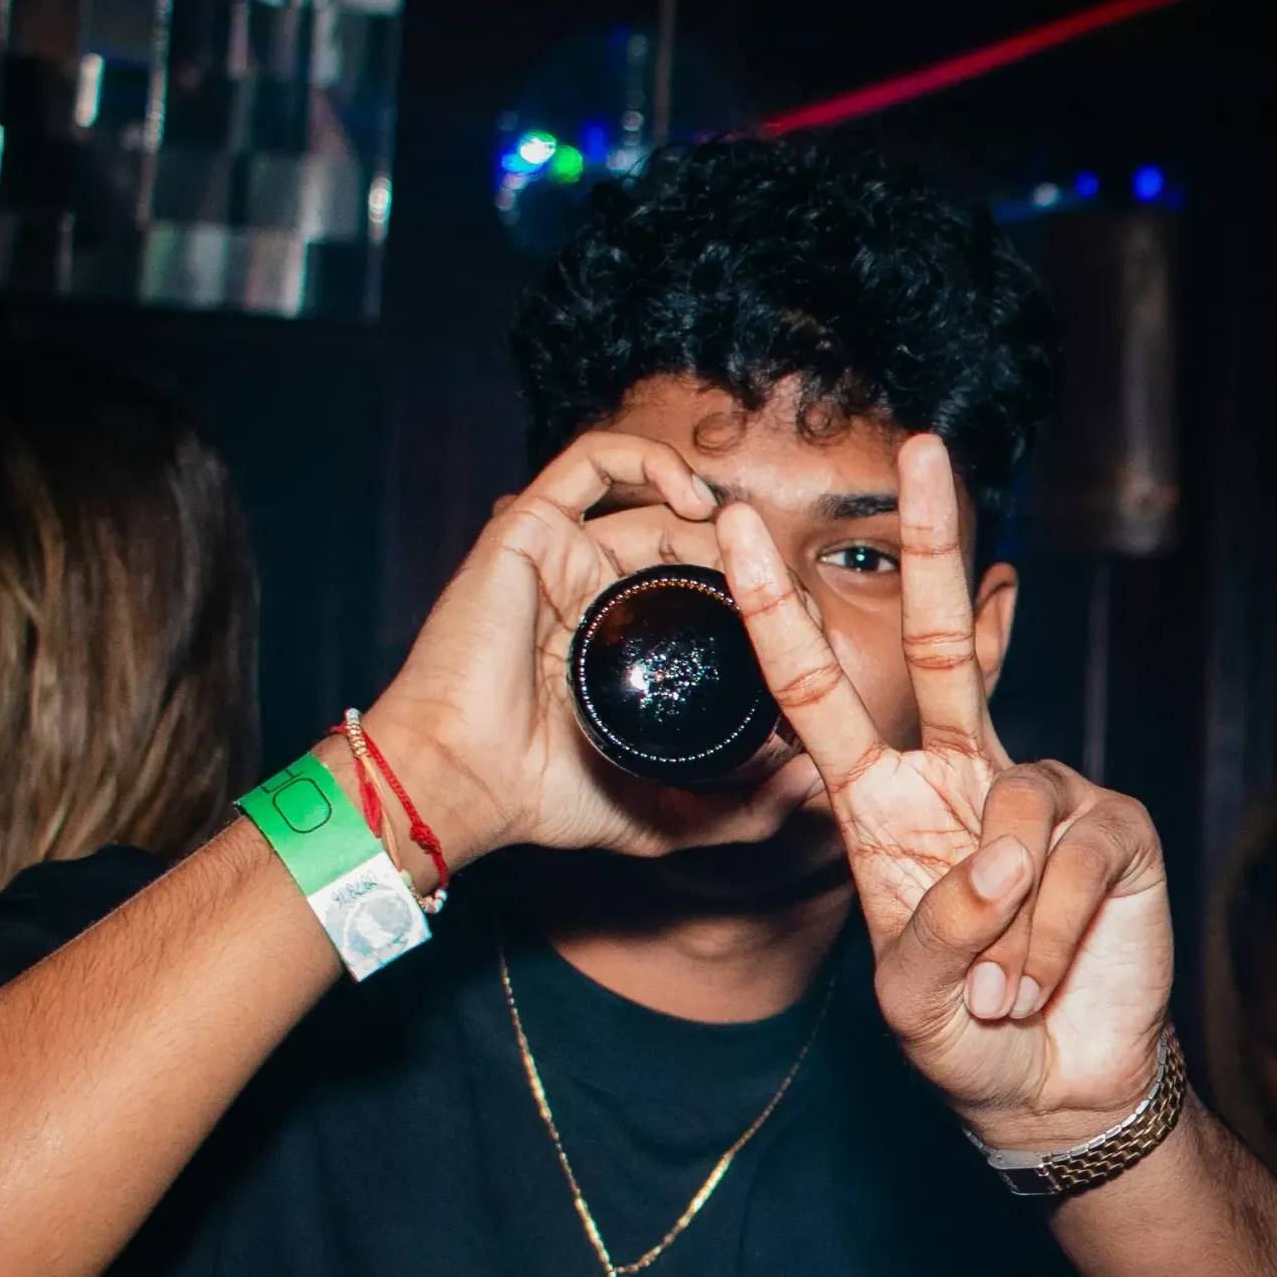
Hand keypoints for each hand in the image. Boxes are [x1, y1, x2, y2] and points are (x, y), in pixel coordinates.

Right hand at [365, 432, 814, 868]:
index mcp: (615, 645)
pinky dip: (649, 461)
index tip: (800, 631)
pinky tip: (697, 503)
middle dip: (746, 557)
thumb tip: (812, 782)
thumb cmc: (541, 800)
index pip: (697, 595)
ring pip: (649, 497)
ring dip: (711, 511)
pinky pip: (594, 461)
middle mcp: (587, 591)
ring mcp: (558, 555)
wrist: (464, 784)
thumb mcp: (665, 816)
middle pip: (684, 542)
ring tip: (748, 547)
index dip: (754, 599)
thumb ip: (739, 811)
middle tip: (789, 592)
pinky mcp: (527, 527)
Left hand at [718, 434, 1172, 1151]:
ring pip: (1014, 815)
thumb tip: (998, 849)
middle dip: (933, 547)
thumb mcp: (912, 998)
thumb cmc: (964, 1036)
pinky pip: (1072, 862)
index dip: (776, 617)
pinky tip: (1043, 977)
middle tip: (921, 449)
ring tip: (999, 992)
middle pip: (946, 646)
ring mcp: (1041, 797)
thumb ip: (935, 931)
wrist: (1053, 1087)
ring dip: (1003, 928)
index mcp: (882, 807)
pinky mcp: (1112, 829)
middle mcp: (959, 780)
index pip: (819, 698)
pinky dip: (1050, 936)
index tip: (727, 534)